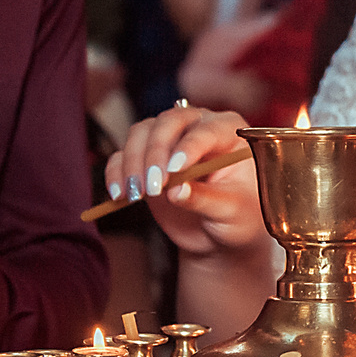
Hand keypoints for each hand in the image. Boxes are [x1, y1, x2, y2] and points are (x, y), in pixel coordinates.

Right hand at [106, 105, 266, 259]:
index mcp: (229, 133)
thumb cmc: (238, 217)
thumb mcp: (230, 212)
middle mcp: (198, 127)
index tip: (174, 171)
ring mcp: (169, 140)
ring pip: (141, 132)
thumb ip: (205, 199)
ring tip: (137, 196)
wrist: (220, 234)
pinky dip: (116, 172)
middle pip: (168, 122)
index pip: (205, 130)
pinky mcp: (146, 158)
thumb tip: (176, 191)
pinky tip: (119, 195)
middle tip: (153, 187)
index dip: (188, 147)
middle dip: (156, 152)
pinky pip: (123, 154)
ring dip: (134, 162)